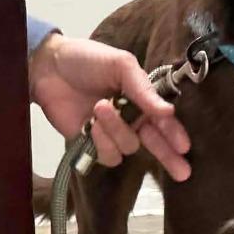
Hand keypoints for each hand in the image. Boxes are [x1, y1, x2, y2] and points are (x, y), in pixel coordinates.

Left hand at [30, 33, 190, 180]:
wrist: (48, 67)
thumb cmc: (88, 60)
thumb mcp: (121, 65)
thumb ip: (144, 89)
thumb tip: (168, 112)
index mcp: (143, 98)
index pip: (164, 121)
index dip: (175, 135)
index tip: (184, 147)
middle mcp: (132, 119)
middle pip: (155, 144)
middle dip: (169, 158)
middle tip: (183, 173)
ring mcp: (112, 133)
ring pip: (129, 147)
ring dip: (117, 130)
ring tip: (100, 107)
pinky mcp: (92, 144)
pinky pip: (107, 155)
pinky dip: (102, 142)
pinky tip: (92, 124)